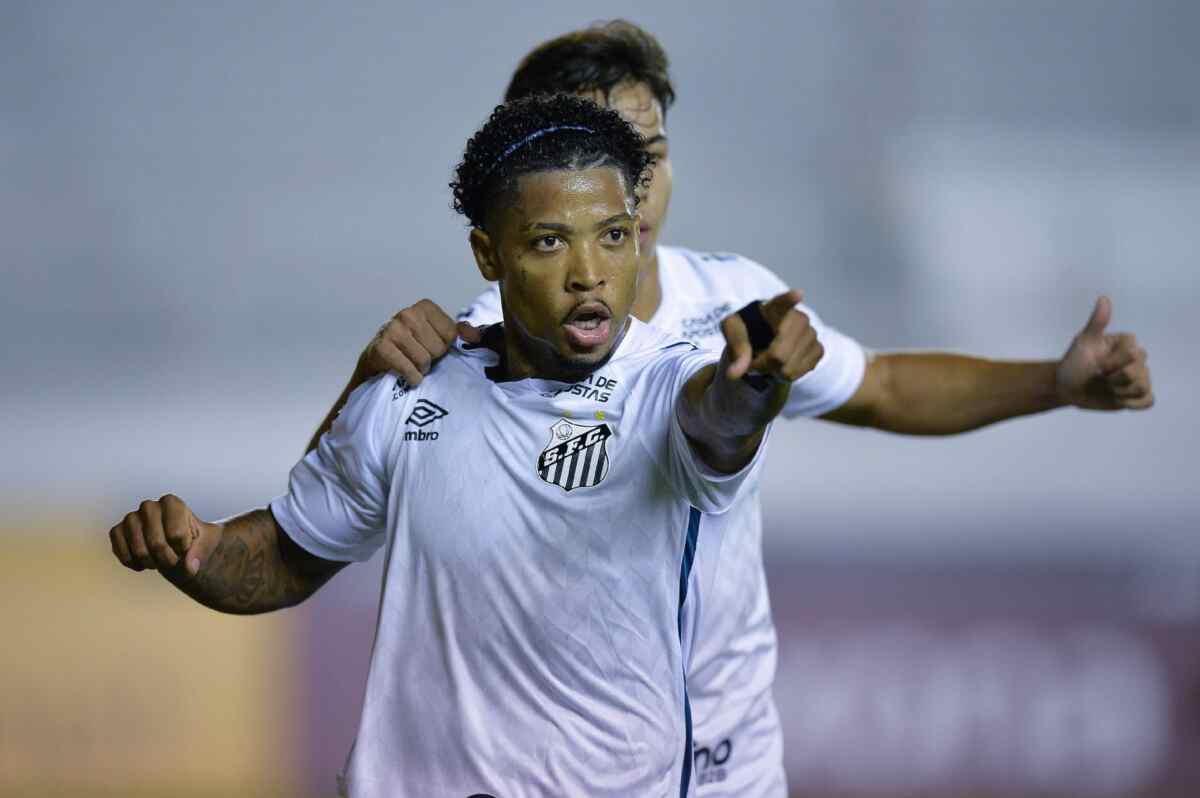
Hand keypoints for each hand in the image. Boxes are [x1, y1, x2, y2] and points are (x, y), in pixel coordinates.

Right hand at [109, 494, 221, 576]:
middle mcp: (149, 506)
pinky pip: (121, 552)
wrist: (178, 546)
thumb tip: (190, 565)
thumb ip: (201, 552)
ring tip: (160, 559)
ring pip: (139, 551)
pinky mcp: (117, 531)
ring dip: (152, 563)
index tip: (186, 546)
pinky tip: (144, 562)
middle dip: (168, 560)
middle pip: (157, 544)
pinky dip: (134, 563)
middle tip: (174, 559)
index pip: (176, 534)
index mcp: (172, 503)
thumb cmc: (194, 540)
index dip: (183, 548)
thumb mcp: (207, 543)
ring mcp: (131, 518)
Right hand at [357, 299, 482, 385]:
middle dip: (433, 359)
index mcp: (425, 307)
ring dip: (421, 369)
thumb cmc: (411, 347)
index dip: (446, 347)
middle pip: (439, 348)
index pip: (451, 334)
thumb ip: (458, 333)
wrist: (378, 360)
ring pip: (424, 359)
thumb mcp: (436, 336)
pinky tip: (408, 375)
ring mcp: (393, 328)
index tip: (433, 347)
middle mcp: (408, 313)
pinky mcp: (381, 347)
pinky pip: (408, 369)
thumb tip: (475, 335)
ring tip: (413, 365)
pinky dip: (411, 377)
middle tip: (421, 357)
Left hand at [720, 289, 823, 382]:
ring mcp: (812, 333)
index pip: (783, 303)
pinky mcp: (819, 348)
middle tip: (755, 359)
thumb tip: (733, 374)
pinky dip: (787, 375)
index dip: (790, 300)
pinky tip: (782, 364)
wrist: (764, 336)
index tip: (797, 294)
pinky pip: (800, 372)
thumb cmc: (748, 330)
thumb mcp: (733, 333)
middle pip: (779, 355)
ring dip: (774, 371)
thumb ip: (735, 349)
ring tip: (769, 359)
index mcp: (774, 307)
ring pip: (789, 368)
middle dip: (763, 364)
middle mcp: (798, 318)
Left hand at [1055, 296, 1153, 409]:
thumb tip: (1104, 298)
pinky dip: (1133, 404)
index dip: (1113, 362)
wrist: (1066, 387)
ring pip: (1142, 387)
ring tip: (1105, 387)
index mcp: (1126, 344)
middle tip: (1099, 377)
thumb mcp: (1083, 342)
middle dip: (1114, 379)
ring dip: (1119, 392)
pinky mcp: (1137, 395)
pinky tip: (1117, 400)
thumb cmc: (1073, 362)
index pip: (1133, 353)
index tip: (1096, 364)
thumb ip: (1097, 322)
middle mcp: (1136, 359)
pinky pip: (1148, 401)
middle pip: (1139, 372)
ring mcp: (1139, 377)